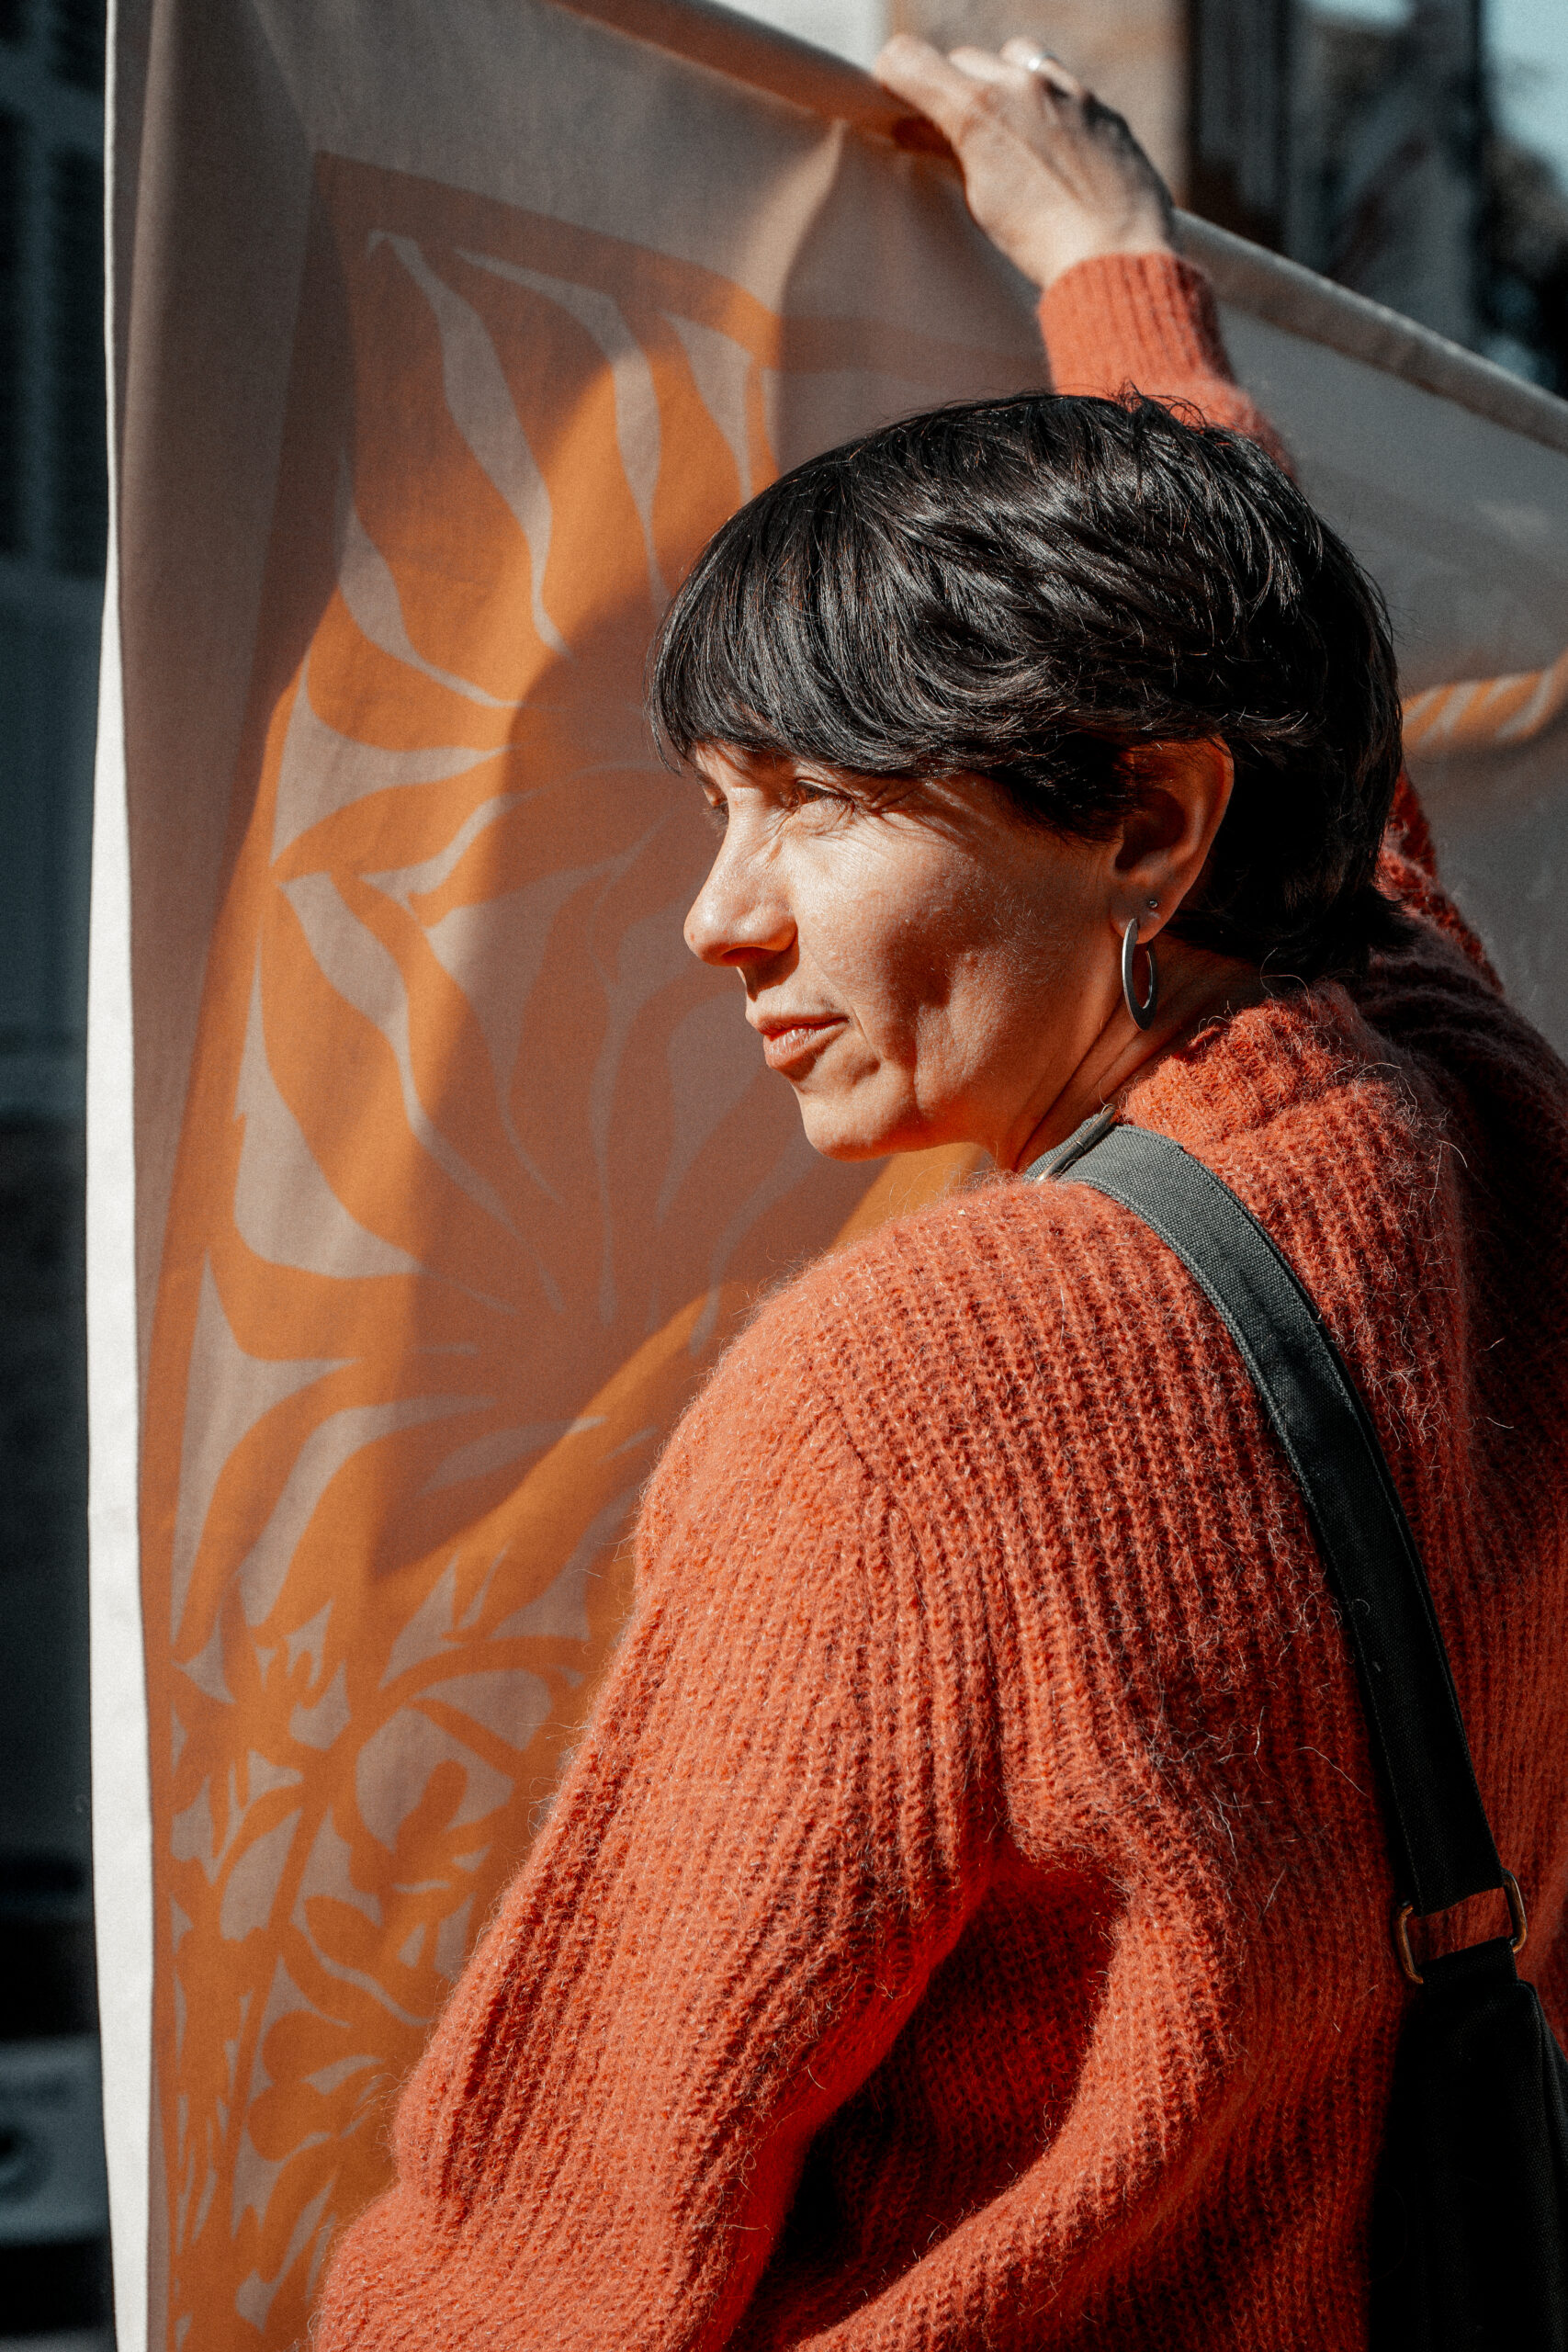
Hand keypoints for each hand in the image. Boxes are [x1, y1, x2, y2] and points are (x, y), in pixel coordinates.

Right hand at [873, 34, 1174, 291]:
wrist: (1116, 256)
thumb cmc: (1043, 242)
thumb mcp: (981, 200)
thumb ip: (951, 152)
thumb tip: (921, 131)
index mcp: (978, 110)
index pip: (909, 60)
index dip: (892, 74)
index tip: (893, 90)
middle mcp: (1021, 84)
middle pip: (963, 59)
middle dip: (952, 86)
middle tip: (951, 126)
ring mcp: (1065, 89)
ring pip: (1016, 56)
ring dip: (1003, 79)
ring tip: (1008, 125)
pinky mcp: (1100, 105)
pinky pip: (1061, 82)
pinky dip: (1046, 100)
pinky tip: (1051, 142)